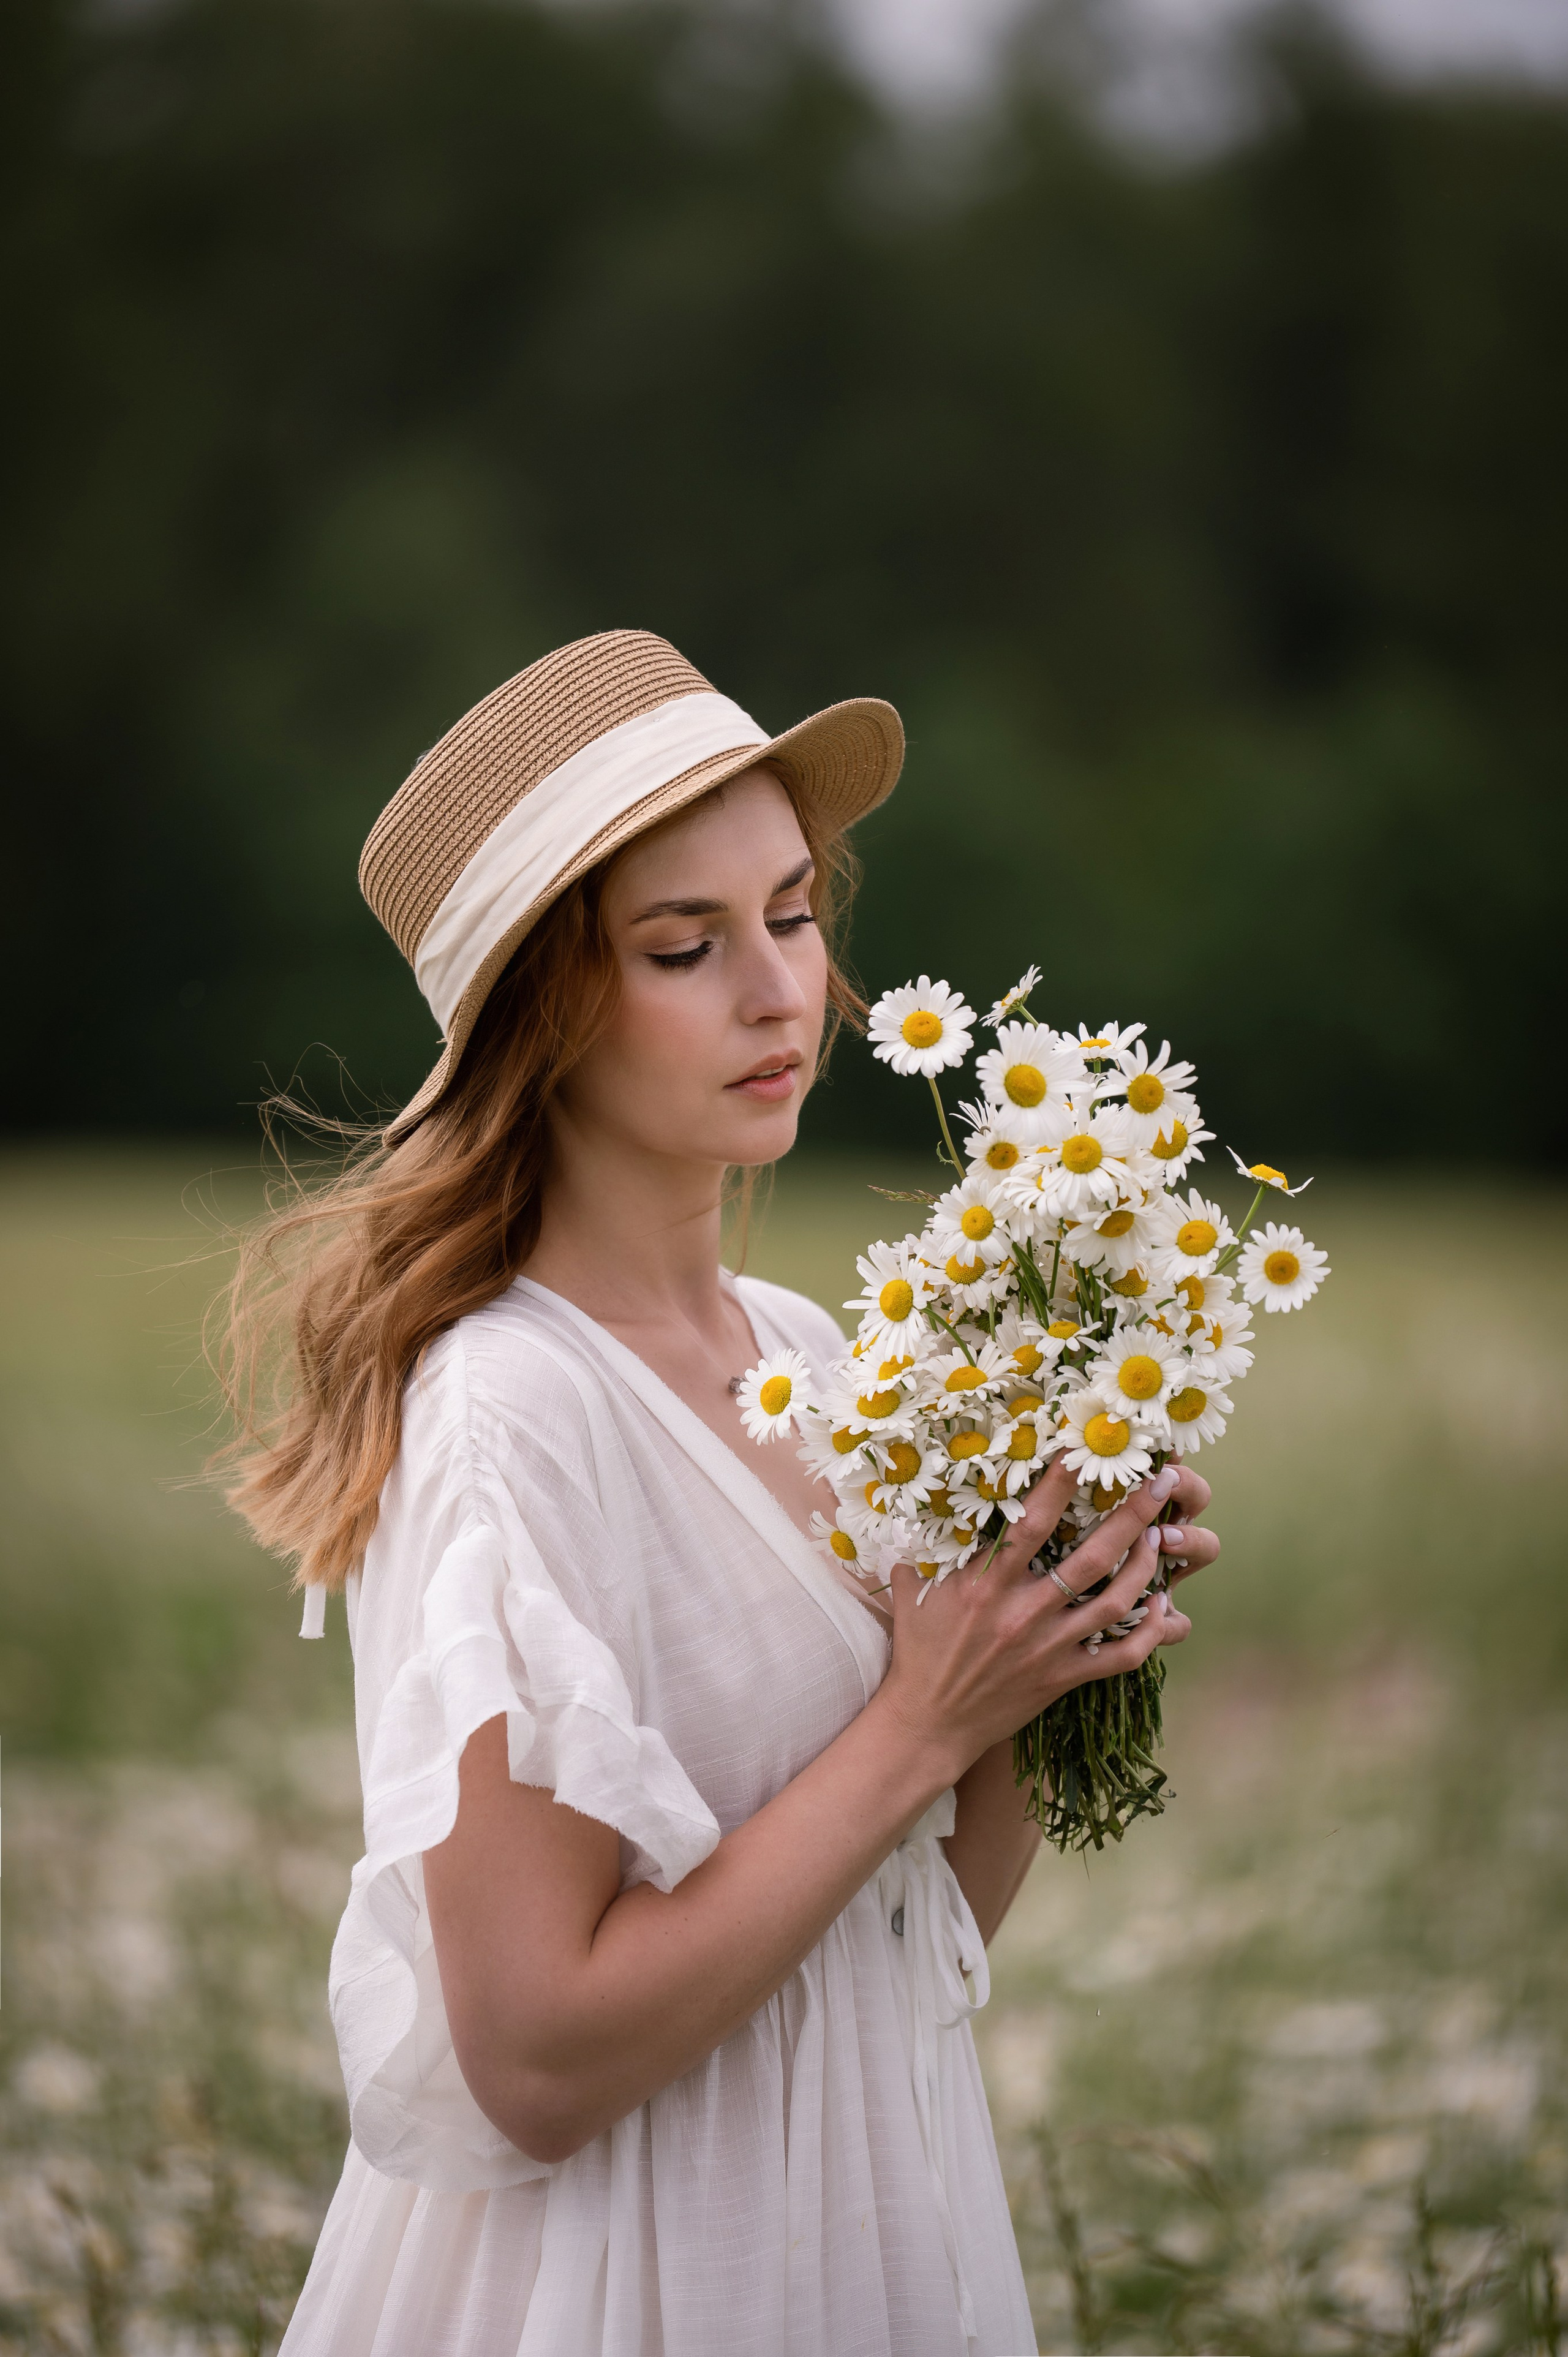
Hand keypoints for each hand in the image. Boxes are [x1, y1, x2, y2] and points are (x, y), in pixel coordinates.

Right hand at [875, 1455, 1217, 1783]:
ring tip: (1160, 1537)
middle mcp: (1021, 1613)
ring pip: (1113, 1602)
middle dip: (1130, 1517)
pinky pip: (1120, 1656)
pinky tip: (1163, 1609)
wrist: (928, 1723)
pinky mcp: (1063, 1678)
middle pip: (1090, 1558)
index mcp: (984, 1585)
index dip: (1061, 1484)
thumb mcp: (912, 1592)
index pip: (1029, 1524)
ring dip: (1144, 1567)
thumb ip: (923, 1549)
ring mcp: (1047, 1648)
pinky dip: (1149, 1633)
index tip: (1086, 1452)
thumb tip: (920, 1506)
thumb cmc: (919, 1652)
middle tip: (1158, 1484)